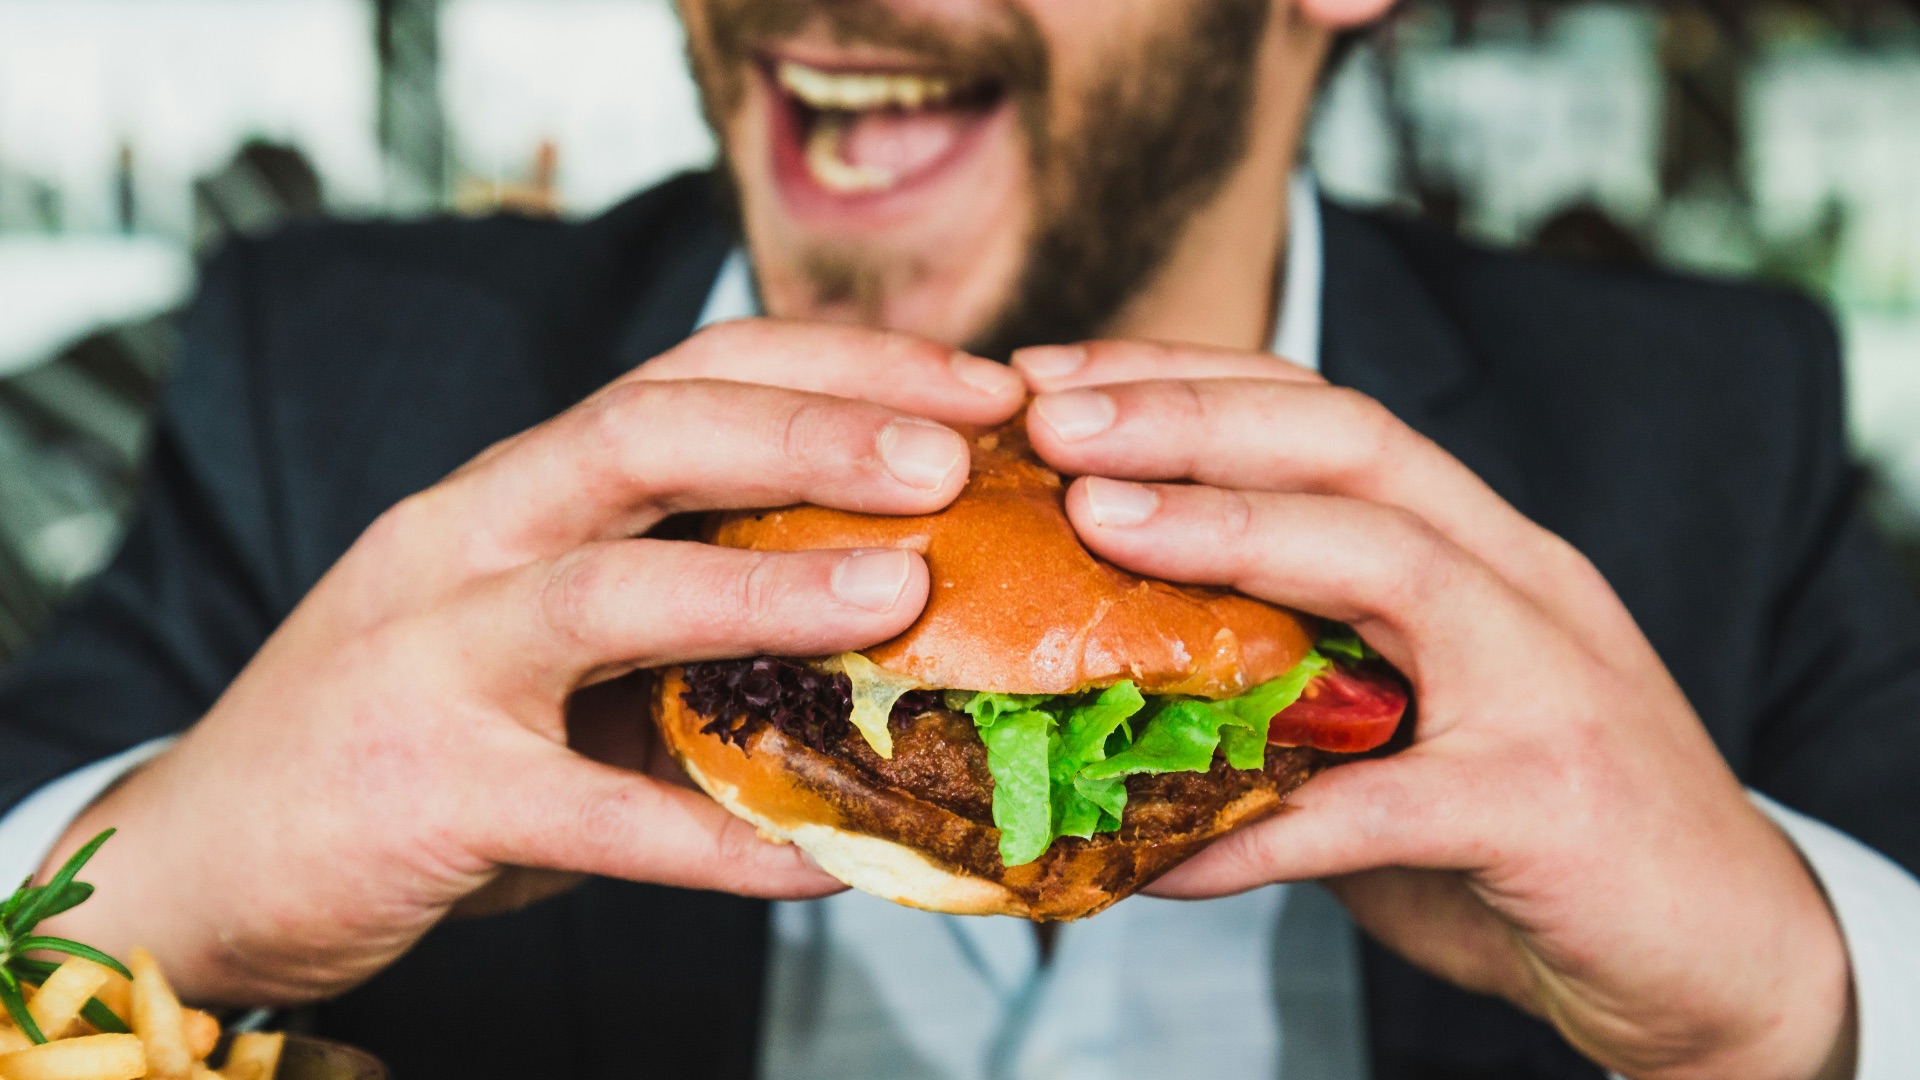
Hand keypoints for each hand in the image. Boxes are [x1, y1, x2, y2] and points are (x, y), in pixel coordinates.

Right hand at [40, 319, 1025, 1004]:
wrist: (202, 853)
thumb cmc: (406, 729)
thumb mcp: (531, 633)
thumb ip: (666, 608)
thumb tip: (879, 617)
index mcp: (514, 488)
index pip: (686, 376)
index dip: (836, 368)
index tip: (972, 388)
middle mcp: (467, 539)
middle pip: (646, 434)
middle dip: (811, 429)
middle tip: (956, 452)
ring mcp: (433, 659)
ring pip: (607, 593)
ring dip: (766, 588)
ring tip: (905, 594)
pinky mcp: (425, 792)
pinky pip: (593, 818)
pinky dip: (716, 841)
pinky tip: (828, 859)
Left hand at [1014, 341, 1854, 1079]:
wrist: (1724, 952)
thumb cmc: (1541, 830)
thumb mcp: (1413, 720)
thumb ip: (1299, 683)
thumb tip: (1115, 674)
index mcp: (1478, 548)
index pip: (1326, 414)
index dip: (1188, 380)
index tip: (1057, 382)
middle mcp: (1519, 583)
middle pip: (1352, 442)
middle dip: (1192, 413)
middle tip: (1050, 418)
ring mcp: (1548, 681)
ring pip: (1388, 558)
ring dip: (1229, 528)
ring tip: (1095, 522)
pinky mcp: (1549, 805)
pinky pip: (1380, 806)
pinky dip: (1263, 825)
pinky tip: (1159, 851)